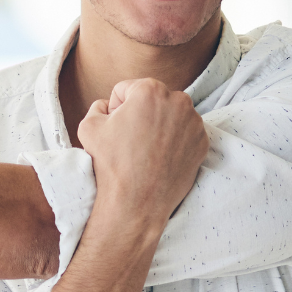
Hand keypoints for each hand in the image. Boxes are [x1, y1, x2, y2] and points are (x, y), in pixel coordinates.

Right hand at [77, 78, 207, 227]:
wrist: (137, 202)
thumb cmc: (111, 164)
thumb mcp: (89, 127)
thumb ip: (98, 107)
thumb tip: (107, 106)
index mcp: (150, 90)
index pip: (127, 89)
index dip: (116, 107)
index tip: (116, 127)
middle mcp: (178, 101)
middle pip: (152, 99)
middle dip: (141, 113)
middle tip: (131, 139)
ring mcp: (194, 122)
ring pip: (171, 115)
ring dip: (159, 125)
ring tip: (146, 150)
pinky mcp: (202, 142)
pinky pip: (185, 133)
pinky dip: (174, 141)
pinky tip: (160, 157)